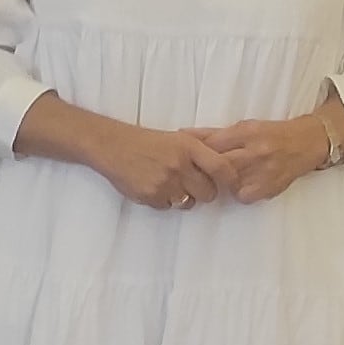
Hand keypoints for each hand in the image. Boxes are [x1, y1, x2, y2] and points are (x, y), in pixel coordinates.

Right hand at [87, 121, 235, 211]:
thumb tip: (227, 161)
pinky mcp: (151, 196)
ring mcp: (165, 183)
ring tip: (171, 183)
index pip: (222, 168)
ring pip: (189, 203)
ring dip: (184, 197)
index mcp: (188, 147)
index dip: (231, 179)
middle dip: (204, 191)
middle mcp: (179, 165)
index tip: (231, 184)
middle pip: (209, 193)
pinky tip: (155, 186)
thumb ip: (201, 148)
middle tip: (194, 183)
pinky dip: (165, 200)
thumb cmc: (146, 141)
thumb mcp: (177, 137)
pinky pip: (169, 207)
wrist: (113, 146)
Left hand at [196, 116, 336, 203]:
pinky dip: (238, 193)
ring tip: (218, 178)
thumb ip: (217, 133)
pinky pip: (243, 196)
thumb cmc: (272, 133)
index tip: (184, 155)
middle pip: (218, 164)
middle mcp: (255, 151)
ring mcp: (264, 171)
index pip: (212, 143)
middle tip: (196, 172)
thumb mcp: (246, 126)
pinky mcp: (270, 187)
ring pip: (228, 182)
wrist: (306, 143)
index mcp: (247, 132)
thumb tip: (185, 135)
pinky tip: (239, 186)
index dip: (194, 151)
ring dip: (219, 182)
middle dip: (204, 169)